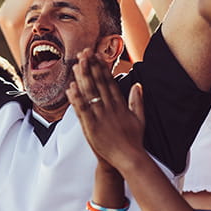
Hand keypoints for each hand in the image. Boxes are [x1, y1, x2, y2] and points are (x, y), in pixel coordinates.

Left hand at [67, 49, 144, 170]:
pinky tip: (71, 87)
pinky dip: (76, 98)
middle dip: (91, 67)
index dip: (102, 68)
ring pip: (89, 93)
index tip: (97, 56)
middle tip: (84, 53)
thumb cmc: (134, 140)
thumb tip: (137, 85)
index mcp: (120, 105)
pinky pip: (83, 109)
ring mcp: (100, 116)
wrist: (128, 158)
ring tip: (76, 64)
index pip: (109, 82)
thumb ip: (137, 101)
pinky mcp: (92, 126)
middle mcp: (110, 108)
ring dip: (82, 78)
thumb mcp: (140, 118)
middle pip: (98, 83)